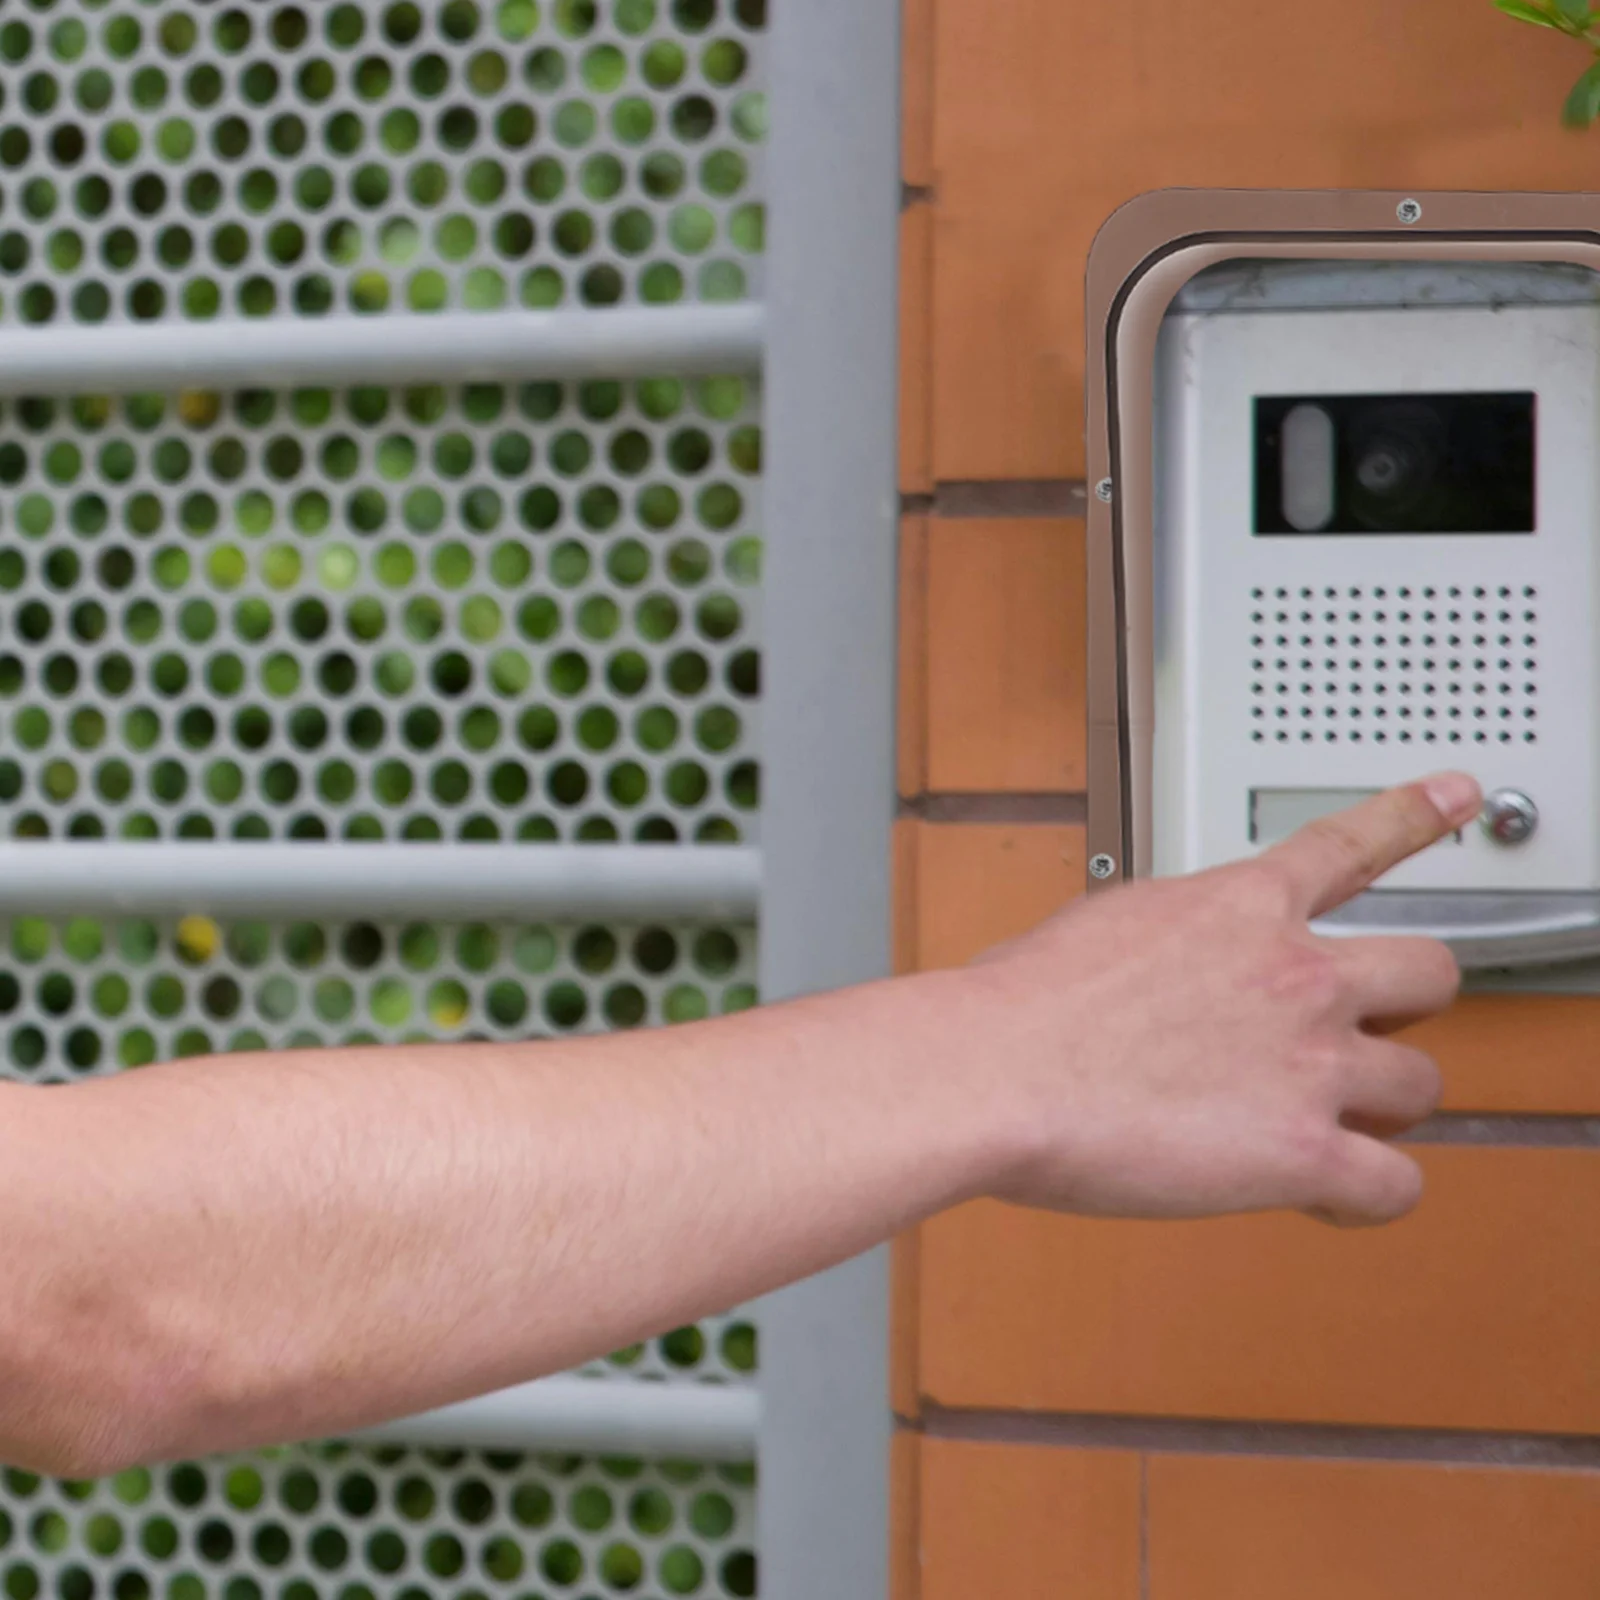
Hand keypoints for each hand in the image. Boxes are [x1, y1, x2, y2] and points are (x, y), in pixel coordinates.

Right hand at [964, 774, 1482, 1225]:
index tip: (1456, 794)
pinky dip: (1367, 1198)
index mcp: (1239, 906)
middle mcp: (1295, 974)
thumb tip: (1158, 966)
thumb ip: (1166, 939)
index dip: (1414, 814)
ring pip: (1422, 1085)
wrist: (997, 1071)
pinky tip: (1328, 1197)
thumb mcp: (1100, 925)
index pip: (1351, 843)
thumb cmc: (1019, 1007)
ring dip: (1383, 1107)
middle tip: (1366, 1028)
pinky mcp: (1302, 1153)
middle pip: (1429, 972)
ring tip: (1332, 1122)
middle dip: (1406, 1004)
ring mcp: (1310, 1063)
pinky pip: (1395, 1187)